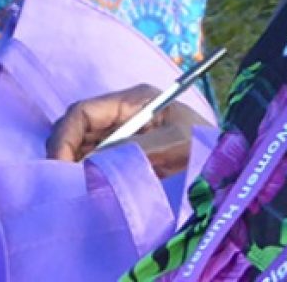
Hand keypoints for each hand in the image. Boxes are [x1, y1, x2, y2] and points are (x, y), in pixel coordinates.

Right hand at [46, 84, 211, 177]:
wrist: (227, 157)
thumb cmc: (205, 142)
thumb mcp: (174, 143)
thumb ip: (135, 149)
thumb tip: (92, 161)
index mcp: (134, 100)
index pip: (84, 111)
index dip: (66, 136)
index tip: (59, 166)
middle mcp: (123, 112)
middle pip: (77, 127)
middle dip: (65, 151)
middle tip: (63, 183)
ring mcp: (123, 131)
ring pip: (82, 144)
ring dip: (73, 164)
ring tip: (76, 187)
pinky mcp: (125, 150)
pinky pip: (95, 159)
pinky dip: (86, 173)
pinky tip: (90, 187)